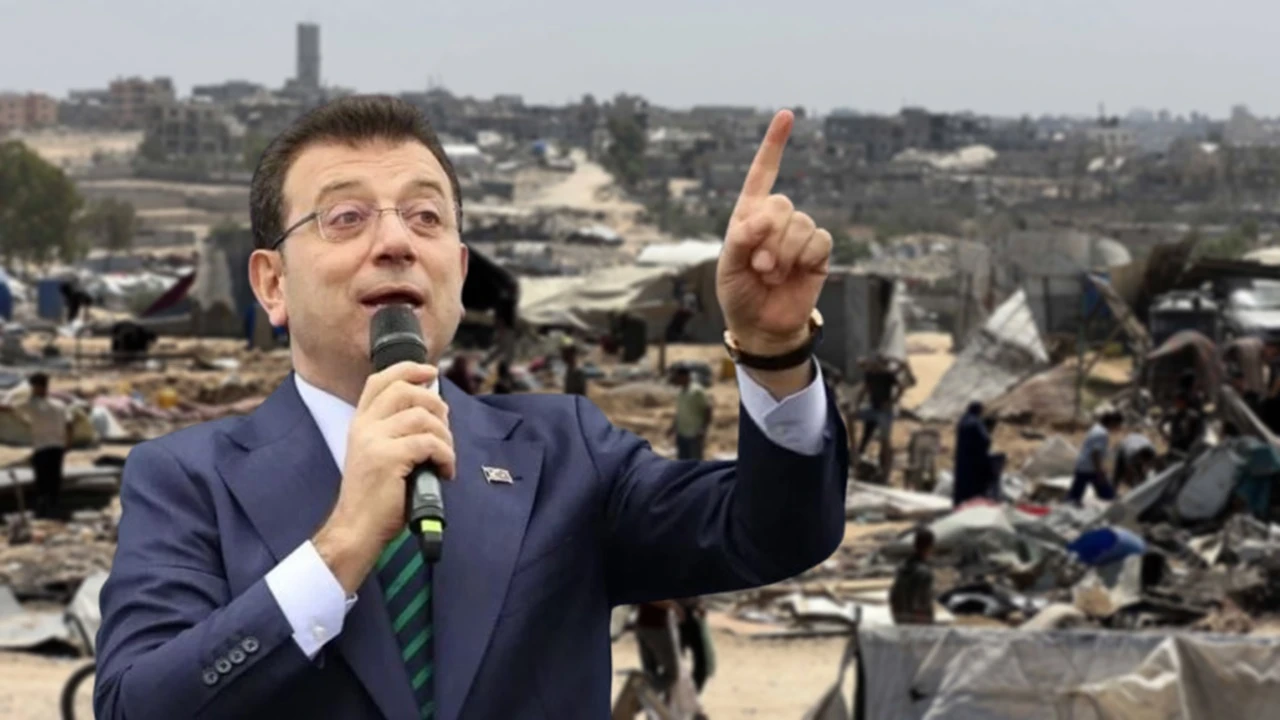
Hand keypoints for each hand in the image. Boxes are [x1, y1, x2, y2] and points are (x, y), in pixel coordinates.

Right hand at [313, 361, 454, 592]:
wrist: (356, 528)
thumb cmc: (376, 496)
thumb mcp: (378, 454)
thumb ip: (394, 430)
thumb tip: (432, 409)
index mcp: (360, 423)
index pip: (380, 380)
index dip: (408, 369)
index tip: (431, 372)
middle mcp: (364, 427)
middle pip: (406, 391)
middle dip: (435, 403)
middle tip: (444, 427)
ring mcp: (374, 441)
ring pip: (423, 417)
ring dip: (445, 436)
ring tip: (445, 456)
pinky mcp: (388, 458)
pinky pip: (429, 443)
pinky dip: (445, 456)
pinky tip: (444, 471)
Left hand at [716, 110, 832, 356]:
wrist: (762, 325)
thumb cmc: (739, 293)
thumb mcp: (727, 266)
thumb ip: (740, 239)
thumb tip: (764, 218)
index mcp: (749, 215)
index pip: (761, 174)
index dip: (774, 145)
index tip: (786, 115)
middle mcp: (776, 220)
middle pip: (781, 204)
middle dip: (767, 239)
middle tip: (758, 267)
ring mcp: (799, 235)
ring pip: (800, 224)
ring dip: (783, 254)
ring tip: (772, 275)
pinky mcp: (818, 252)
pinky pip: (818, 240)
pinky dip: (803, 259)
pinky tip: (794, 274)